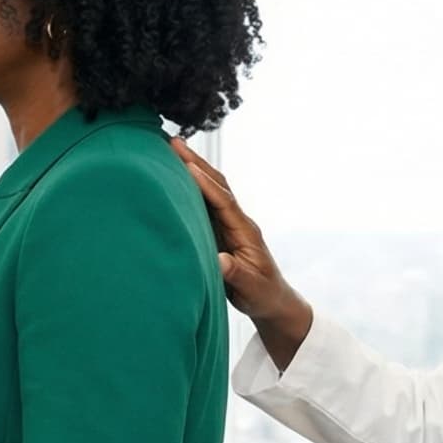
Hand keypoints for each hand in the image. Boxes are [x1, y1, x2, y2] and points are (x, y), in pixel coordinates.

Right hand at [169, 137, 311, 346]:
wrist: (272, 300)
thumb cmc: (262, 295)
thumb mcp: (251, 289)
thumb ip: (236, 274)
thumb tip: (221, 261)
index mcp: (245, 231)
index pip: (224, 202)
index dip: (206, 184)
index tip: (187, 166)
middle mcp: (237, 221)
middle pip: (217, 185)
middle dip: (196, 163)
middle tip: (173, 142)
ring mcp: (229, 223)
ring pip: (211, 188)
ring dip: (193, 167)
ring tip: (170, 148)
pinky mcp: (220, 228)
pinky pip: (205, 201)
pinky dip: (191, 184)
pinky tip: (175, 175)